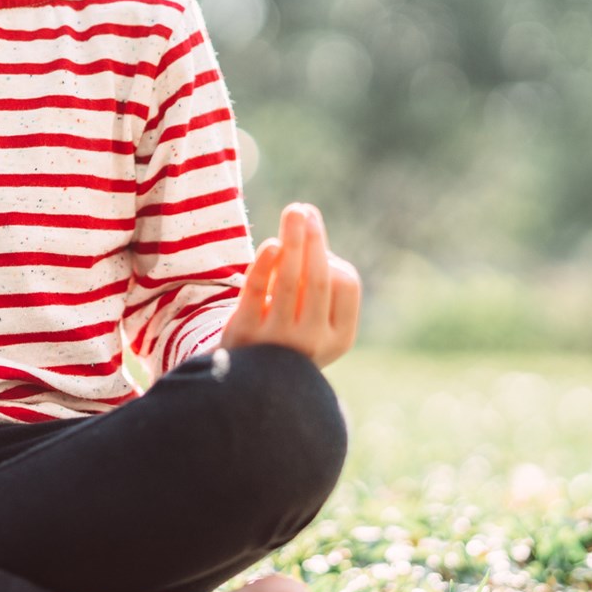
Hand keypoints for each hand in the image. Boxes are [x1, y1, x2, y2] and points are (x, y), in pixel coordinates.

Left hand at [219, 202, 360, 367]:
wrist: (247, 380)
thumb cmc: (286, 334)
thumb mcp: (313, 316)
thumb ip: (314, 272)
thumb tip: (308, 216)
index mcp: (339, 337)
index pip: (346, 284)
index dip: (332, 258)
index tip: (315, 245)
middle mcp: (313, 341)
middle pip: (319, 278)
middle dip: (314, 239)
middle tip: (304, 211)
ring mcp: (279, 339)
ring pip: (289, 280)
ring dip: (293, 240)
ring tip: (293, 211)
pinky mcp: (246, 332)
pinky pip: (257, 289)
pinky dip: (265, 263)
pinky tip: (272, 244)